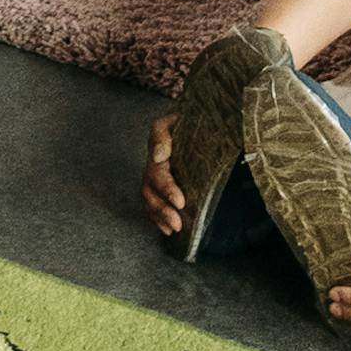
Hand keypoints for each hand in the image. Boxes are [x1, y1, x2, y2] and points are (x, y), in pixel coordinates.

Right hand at [139, 106, 192, 242]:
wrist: (200, 121)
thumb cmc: (194, 120)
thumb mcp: (181, 120)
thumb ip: (165, 134)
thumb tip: (158, 156)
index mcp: (160, 141)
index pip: (158, 164)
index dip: (167, 186)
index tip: (180, 201)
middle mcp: (155, 158)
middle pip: (151, 185)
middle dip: (163, 206)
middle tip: (178, 221)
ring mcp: (155, 172)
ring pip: (149, 196)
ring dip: (159, 215)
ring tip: (174, 227)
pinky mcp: (161, 184)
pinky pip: (152, 202)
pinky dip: (157, 218)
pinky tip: (167, 230)